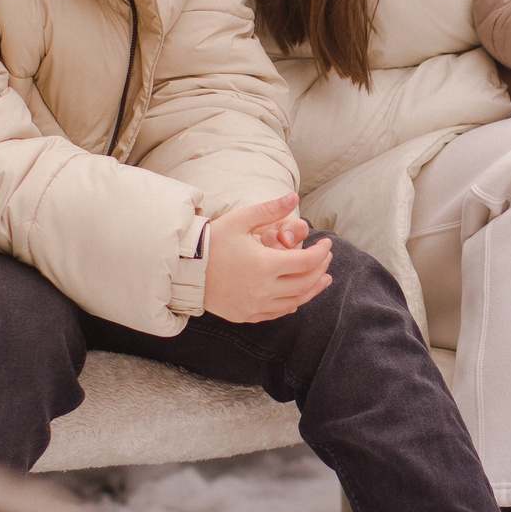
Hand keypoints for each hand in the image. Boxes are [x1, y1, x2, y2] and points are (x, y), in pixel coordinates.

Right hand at [202, 193, 331, 322]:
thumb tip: (294, 197)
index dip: (321, 252)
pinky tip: (297, 299)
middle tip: (326, 258)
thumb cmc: (211, 241)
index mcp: (265, 265)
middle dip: (320, 269)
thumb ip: (270, 210)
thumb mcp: (240, 220)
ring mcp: (254, 305)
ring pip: (294, 302)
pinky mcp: (245, 314)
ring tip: (323, 279)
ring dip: (312, 290)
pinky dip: (291, 305)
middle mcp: (263, 289)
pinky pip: (275, 313)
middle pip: (305, 283)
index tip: (326, 243)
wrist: (183, 268)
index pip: (306, 261)